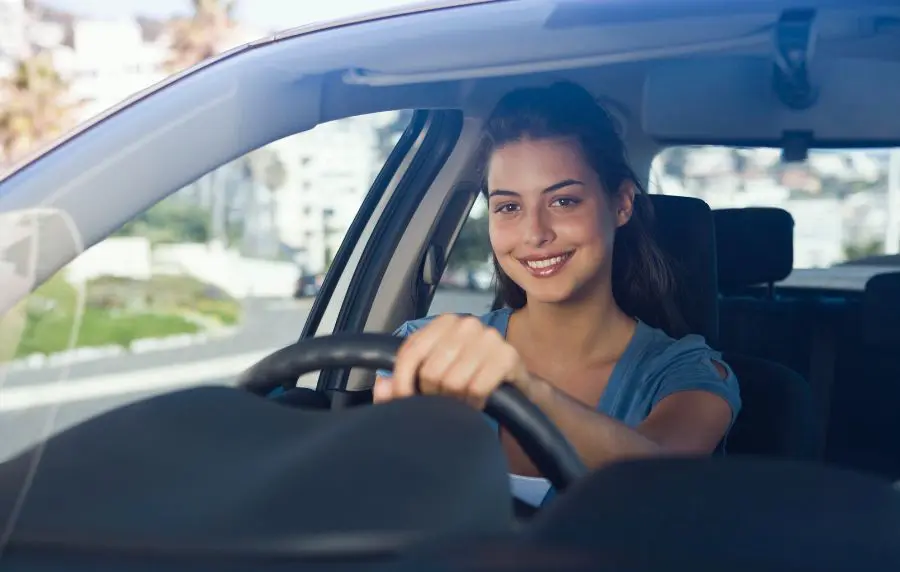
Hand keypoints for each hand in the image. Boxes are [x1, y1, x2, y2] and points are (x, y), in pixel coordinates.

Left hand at [373, 314, 532, 409]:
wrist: (514, 385)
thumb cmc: (468, 379)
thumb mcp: (432, 380)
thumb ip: (402, 384)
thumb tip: (382, 386)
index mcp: (443, 322)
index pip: (410, 353)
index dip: (403, 383)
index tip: (405, 402)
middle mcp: (466, 323)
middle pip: (431, 372)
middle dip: (434, 396)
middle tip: (445, 402)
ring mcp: (489, 337)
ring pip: (453, 382)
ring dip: (456, 402)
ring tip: (462, 402)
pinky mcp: (508, 356)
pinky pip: (477, 388)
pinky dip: (474, 403)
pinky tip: (478, 402)